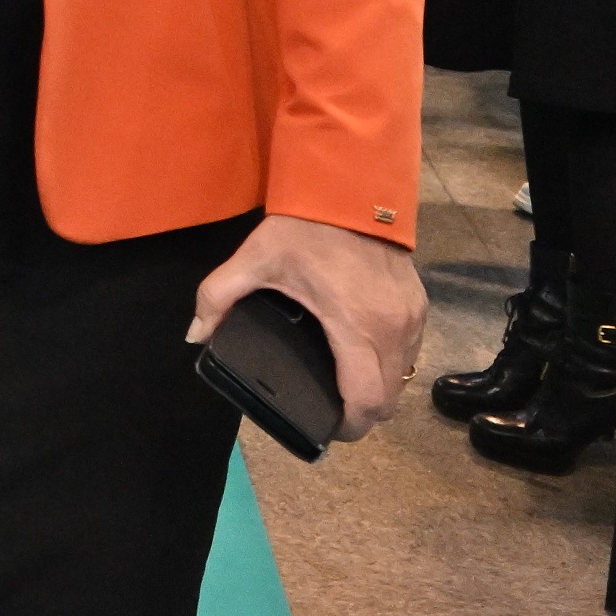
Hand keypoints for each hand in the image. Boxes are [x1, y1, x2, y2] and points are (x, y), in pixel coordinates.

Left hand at [189, 213, 426, 441]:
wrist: (352, 185)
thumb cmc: (305, 227)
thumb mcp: (254, 259)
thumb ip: (218, 297)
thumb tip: (195, 333)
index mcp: (357, 327)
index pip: (366, 401)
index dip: (348, 427)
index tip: (325, 429)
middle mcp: (394, 330)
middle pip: (388, 401)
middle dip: (361, 413)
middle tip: (329, 410)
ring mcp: (412, 318)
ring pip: (402, 378)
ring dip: (377, 388)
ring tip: (343, 384)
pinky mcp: (419, 305)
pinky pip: (409, 352)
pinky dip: (388, 363)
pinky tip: (360, 354)